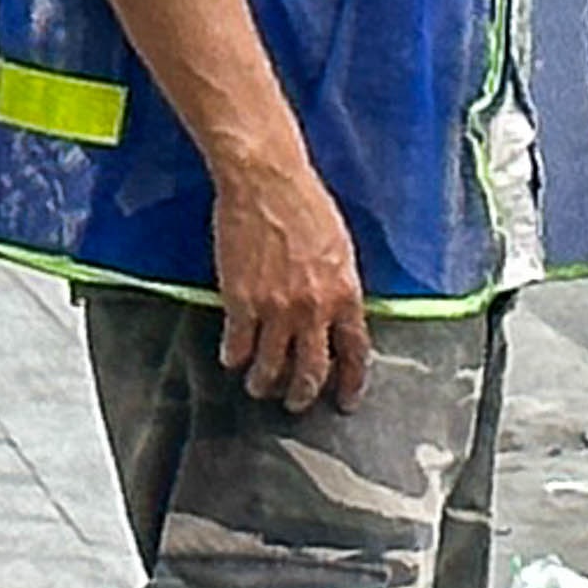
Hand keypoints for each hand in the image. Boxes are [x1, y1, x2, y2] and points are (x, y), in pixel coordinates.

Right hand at [210, 149, 370, 410]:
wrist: (267, 183)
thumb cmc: (306, 206)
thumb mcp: (341, 249)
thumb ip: (340, 288)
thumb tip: (340, 316)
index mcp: (345, 294)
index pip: (355, 352)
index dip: (351, 382)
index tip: (345, 400)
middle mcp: (314, 309)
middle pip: (312, 370)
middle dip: (304, 394)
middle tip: (297, 404)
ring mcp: (276, 308)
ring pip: (272, 366)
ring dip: (266, 383)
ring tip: (260, 387)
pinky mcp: (241, 300)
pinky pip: (237, 346)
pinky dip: (234, 358)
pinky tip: (233, 360)